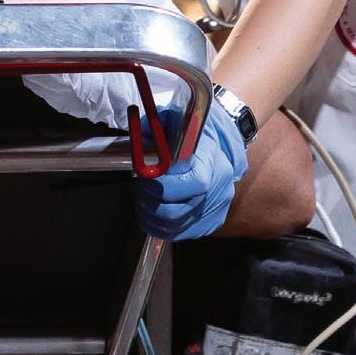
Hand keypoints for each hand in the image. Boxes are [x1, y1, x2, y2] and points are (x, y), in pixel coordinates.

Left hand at [132, 97, 247, 239]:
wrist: (218, 148)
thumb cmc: (193, 136)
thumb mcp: (175, 120)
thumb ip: (154, 127)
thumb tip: (137, 133)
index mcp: (211, 164)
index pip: (191, 184)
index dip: (162, 185)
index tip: (147, 178)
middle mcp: (218, 191)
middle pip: (177, 210)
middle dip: (150, 202)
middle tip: (141, 189)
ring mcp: (215, 211)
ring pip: (175, 226)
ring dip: (152, 216)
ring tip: (144, 201)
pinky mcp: (210, 224)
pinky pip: (180, 234)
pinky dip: (161, 227)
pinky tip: (153, 214)